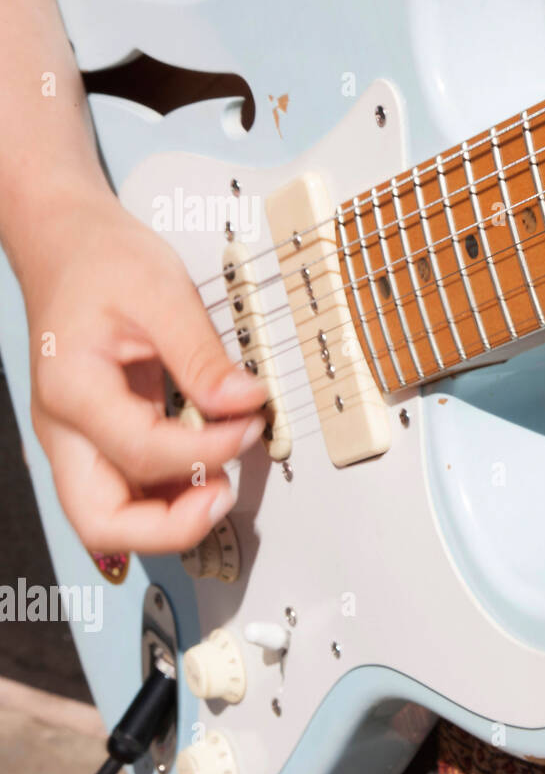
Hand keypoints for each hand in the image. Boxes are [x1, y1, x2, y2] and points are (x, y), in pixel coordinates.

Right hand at [21, 190, 267, 554]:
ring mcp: (77, 440)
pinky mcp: (99, 439)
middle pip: (102, 522)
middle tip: (225, 496)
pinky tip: (208, 470)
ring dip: (170, 518)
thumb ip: (203, 355)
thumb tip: (245, 401)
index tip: (251, 423)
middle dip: (170, 527)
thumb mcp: (162, 294)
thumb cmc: (104, 262)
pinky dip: (168, 496)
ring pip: (110, 519)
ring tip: (223, 483)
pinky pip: (128, 491)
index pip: (145, 453)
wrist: (69, 246)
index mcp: (74, 391)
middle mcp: (65, 428)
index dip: (211, 449)